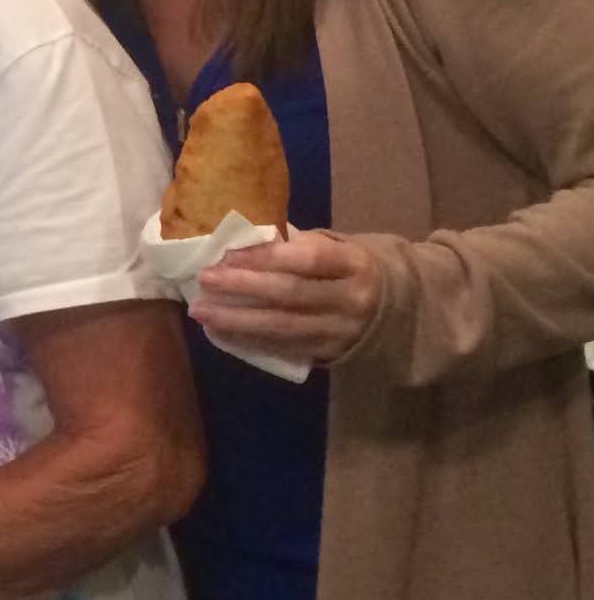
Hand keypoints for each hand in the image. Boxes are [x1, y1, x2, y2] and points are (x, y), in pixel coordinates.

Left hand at [193, 230, 381, 363]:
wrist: (397, 312)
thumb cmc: (349, 270)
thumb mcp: (337, 248)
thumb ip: (298, 246)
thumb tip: (243, 245)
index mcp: (353, 263)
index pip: (308, 259)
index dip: (266, 257)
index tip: (227, 255)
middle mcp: (351, 299)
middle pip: (291, 294)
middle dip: (243, 287)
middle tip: (205, 280)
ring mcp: (342, 331)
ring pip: (284, 327)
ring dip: (237, 320)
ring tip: (201, 311)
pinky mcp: (330, 354)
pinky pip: (285, 348)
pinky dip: (250, 340)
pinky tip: (221, 332)